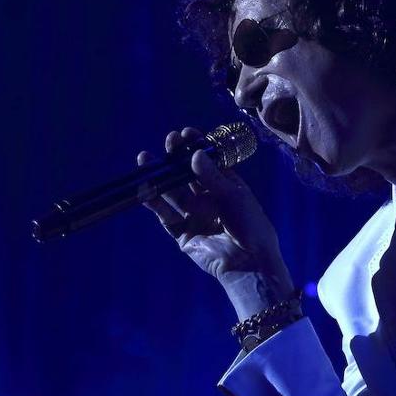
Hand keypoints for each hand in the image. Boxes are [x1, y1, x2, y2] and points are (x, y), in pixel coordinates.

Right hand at [139, 127, 293, 314]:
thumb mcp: (232, 196)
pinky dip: (155, 203)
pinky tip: (145, 188)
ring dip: (159, 178)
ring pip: (173, 194)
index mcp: (227, 188)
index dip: (197, 148)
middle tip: (169, 141)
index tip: (186, 133)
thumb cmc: (250, 226)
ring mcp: (195, 216)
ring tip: (146, 159)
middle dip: (176, 159)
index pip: (208, 163)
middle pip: (187, 176)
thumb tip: (194, 153)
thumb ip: (211, 176)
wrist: (249, 262)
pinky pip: (166, 216)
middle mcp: (209, 200)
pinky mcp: (183, 233)